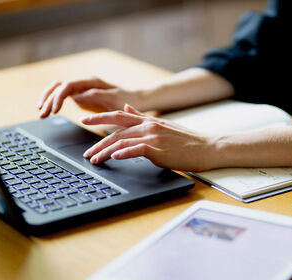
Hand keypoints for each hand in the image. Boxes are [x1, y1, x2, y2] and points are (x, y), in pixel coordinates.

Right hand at [38, 76, 137, 117]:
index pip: (67, 86)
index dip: (58, 97)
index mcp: (90, 81)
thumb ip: (95, 96)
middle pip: (59, 86)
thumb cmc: (126, 99)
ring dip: (49, 100)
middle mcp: (84, 82)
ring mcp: (81, 88)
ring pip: (58, 90)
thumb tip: (76, 97)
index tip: (54, 110)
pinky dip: (55, 102)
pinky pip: (64, 96)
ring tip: (42, 113)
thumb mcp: (113, 98)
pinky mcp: (81, 96)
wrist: (135, 100)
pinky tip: (50, 111)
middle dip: (49, 99)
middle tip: (42, 113)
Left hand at [81, 105, 216, 170]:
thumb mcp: (162, 124)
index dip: (99, 116)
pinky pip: (137, 149)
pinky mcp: (159, 150)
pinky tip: (114, 157)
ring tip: (95, 160)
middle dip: (98, 143)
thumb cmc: (186, 140)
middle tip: (87, 153)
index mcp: (148, 120)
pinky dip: (124, 152)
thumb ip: (142, 117)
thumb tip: (127, 108)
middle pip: (116, 131)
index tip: (84, 119)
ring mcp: (153, 137)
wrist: (207, 147)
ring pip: (122, 141)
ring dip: (105, 152)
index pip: (118, 115)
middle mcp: (148, 126)